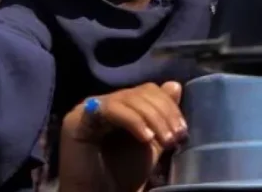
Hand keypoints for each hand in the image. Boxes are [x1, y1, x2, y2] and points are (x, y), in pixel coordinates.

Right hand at [60, 82, 185, 191]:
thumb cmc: (123, 176)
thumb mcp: (151, 144)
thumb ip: (160, 117)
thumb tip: (175, 85)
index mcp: (121, 105)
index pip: (147, 91)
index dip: (168, 105)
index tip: (182, 129)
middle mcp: (103, 102)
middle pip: (139, 92)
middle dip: (163, 112)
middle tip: (176, 136)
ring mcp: (89, 107)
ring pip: (127, 97)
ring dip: (153, 117)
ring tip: (165, 140)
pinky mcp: (78, 117)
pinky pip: (110, 108)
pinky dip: (133, 120)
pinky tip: (146, 137)